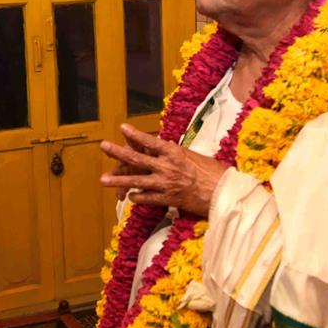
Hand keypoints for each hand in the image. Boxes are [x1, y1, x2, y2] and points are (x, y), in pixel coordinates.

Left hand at [99, 124, 225, 218]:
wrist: (224, 193)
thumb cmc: (213, 173)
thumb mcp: (194, 157)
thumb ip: (177, 154)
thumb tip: (165, 149)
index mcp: (174, 152)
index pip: (150, 141)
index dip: (135, 135)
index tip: (123, 128)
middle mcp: (167, 166)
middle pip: (137, 158)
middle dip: (118, 152)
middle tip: (104, 146)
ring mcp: (166, 183)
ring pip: (137, 180)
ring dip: (119, 180)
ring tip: (104, 179)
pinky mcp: (169, 199)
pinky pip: (147, 198)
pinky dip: (138, 197)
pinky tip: (129, 197)